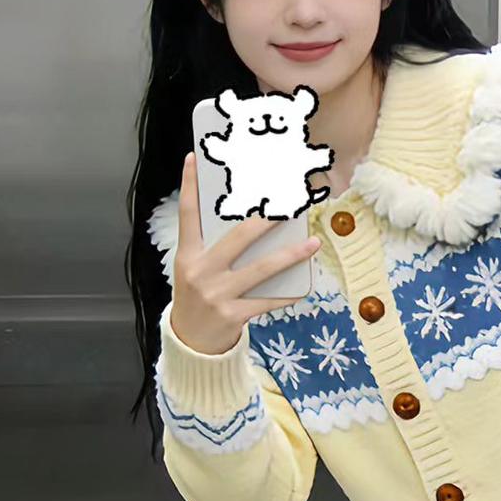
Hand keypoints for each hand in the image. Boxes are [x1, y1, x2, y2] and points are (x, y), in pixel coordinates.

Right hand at [169, 150, 319, 355]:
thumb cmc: (197, 296)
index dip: (189, 185)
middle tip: (288, 203)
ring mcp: (217, 294)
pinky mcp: (232, 315)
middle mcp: (201, 272)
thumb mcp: (194, 269)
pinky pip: (267, 301)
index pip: (188, 215)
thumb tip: (250, 221)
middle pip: (237, 238)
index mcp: (187, 256)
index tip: (195, 158)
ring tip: (312, 243)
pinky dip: (287, 295)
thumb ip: (212, 246)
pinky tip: (304, 287)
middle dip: (265, 219)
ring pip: (261, 269)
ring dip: (291, 255)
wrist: (189, 341)